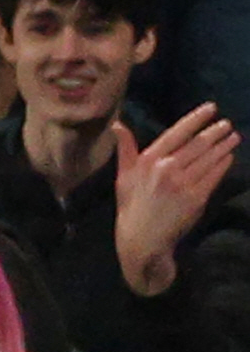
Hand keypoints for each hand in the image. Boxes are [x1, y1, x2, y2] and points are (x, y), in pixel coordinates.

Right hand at [114, 104, 239, 297]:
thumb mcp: (123, 178)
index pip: (177, 132)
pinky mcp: (195, 199)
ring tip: (233, 138)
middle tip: (227, 124)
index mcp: (148, 161)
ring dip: (224, 146)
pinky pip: (213, 176)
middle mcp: (166, 169)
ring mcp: (183, 184)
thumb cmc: (131, 210)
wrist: (141, 243)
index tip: (211, 108)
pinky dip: (223, 164)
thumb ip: (125, 150)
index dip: (196, 118)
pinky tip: (228, 157)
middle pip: (198, 144)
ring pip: (209, 158)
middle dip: (216, 131)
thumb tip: (118, 125)